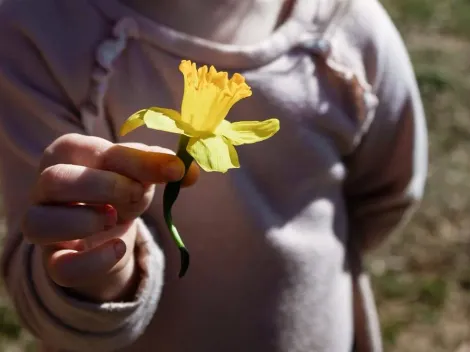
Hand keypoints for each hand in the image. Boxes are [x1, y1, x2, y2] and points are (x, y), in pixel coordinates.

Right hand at [22, 133, 198, 301]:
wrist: (105, 230)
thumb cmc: (119, 190)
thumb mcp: (139, 173)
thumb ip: (161, 166)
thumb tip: (189, 171)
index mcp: (68, 153)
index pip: (91, 150)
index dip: (135, 160)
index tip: (173, 170)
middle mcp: (45, 187)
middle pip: (54, 180)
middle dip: (104, 187)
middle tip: (136, 194)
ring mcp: (44, 226)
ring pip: (38, 223)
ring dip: (85, 220)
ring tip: (114, 218)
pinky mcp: (54, 261)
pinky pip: (61, 268)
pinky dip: (94, 261)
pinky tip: (118, 248)